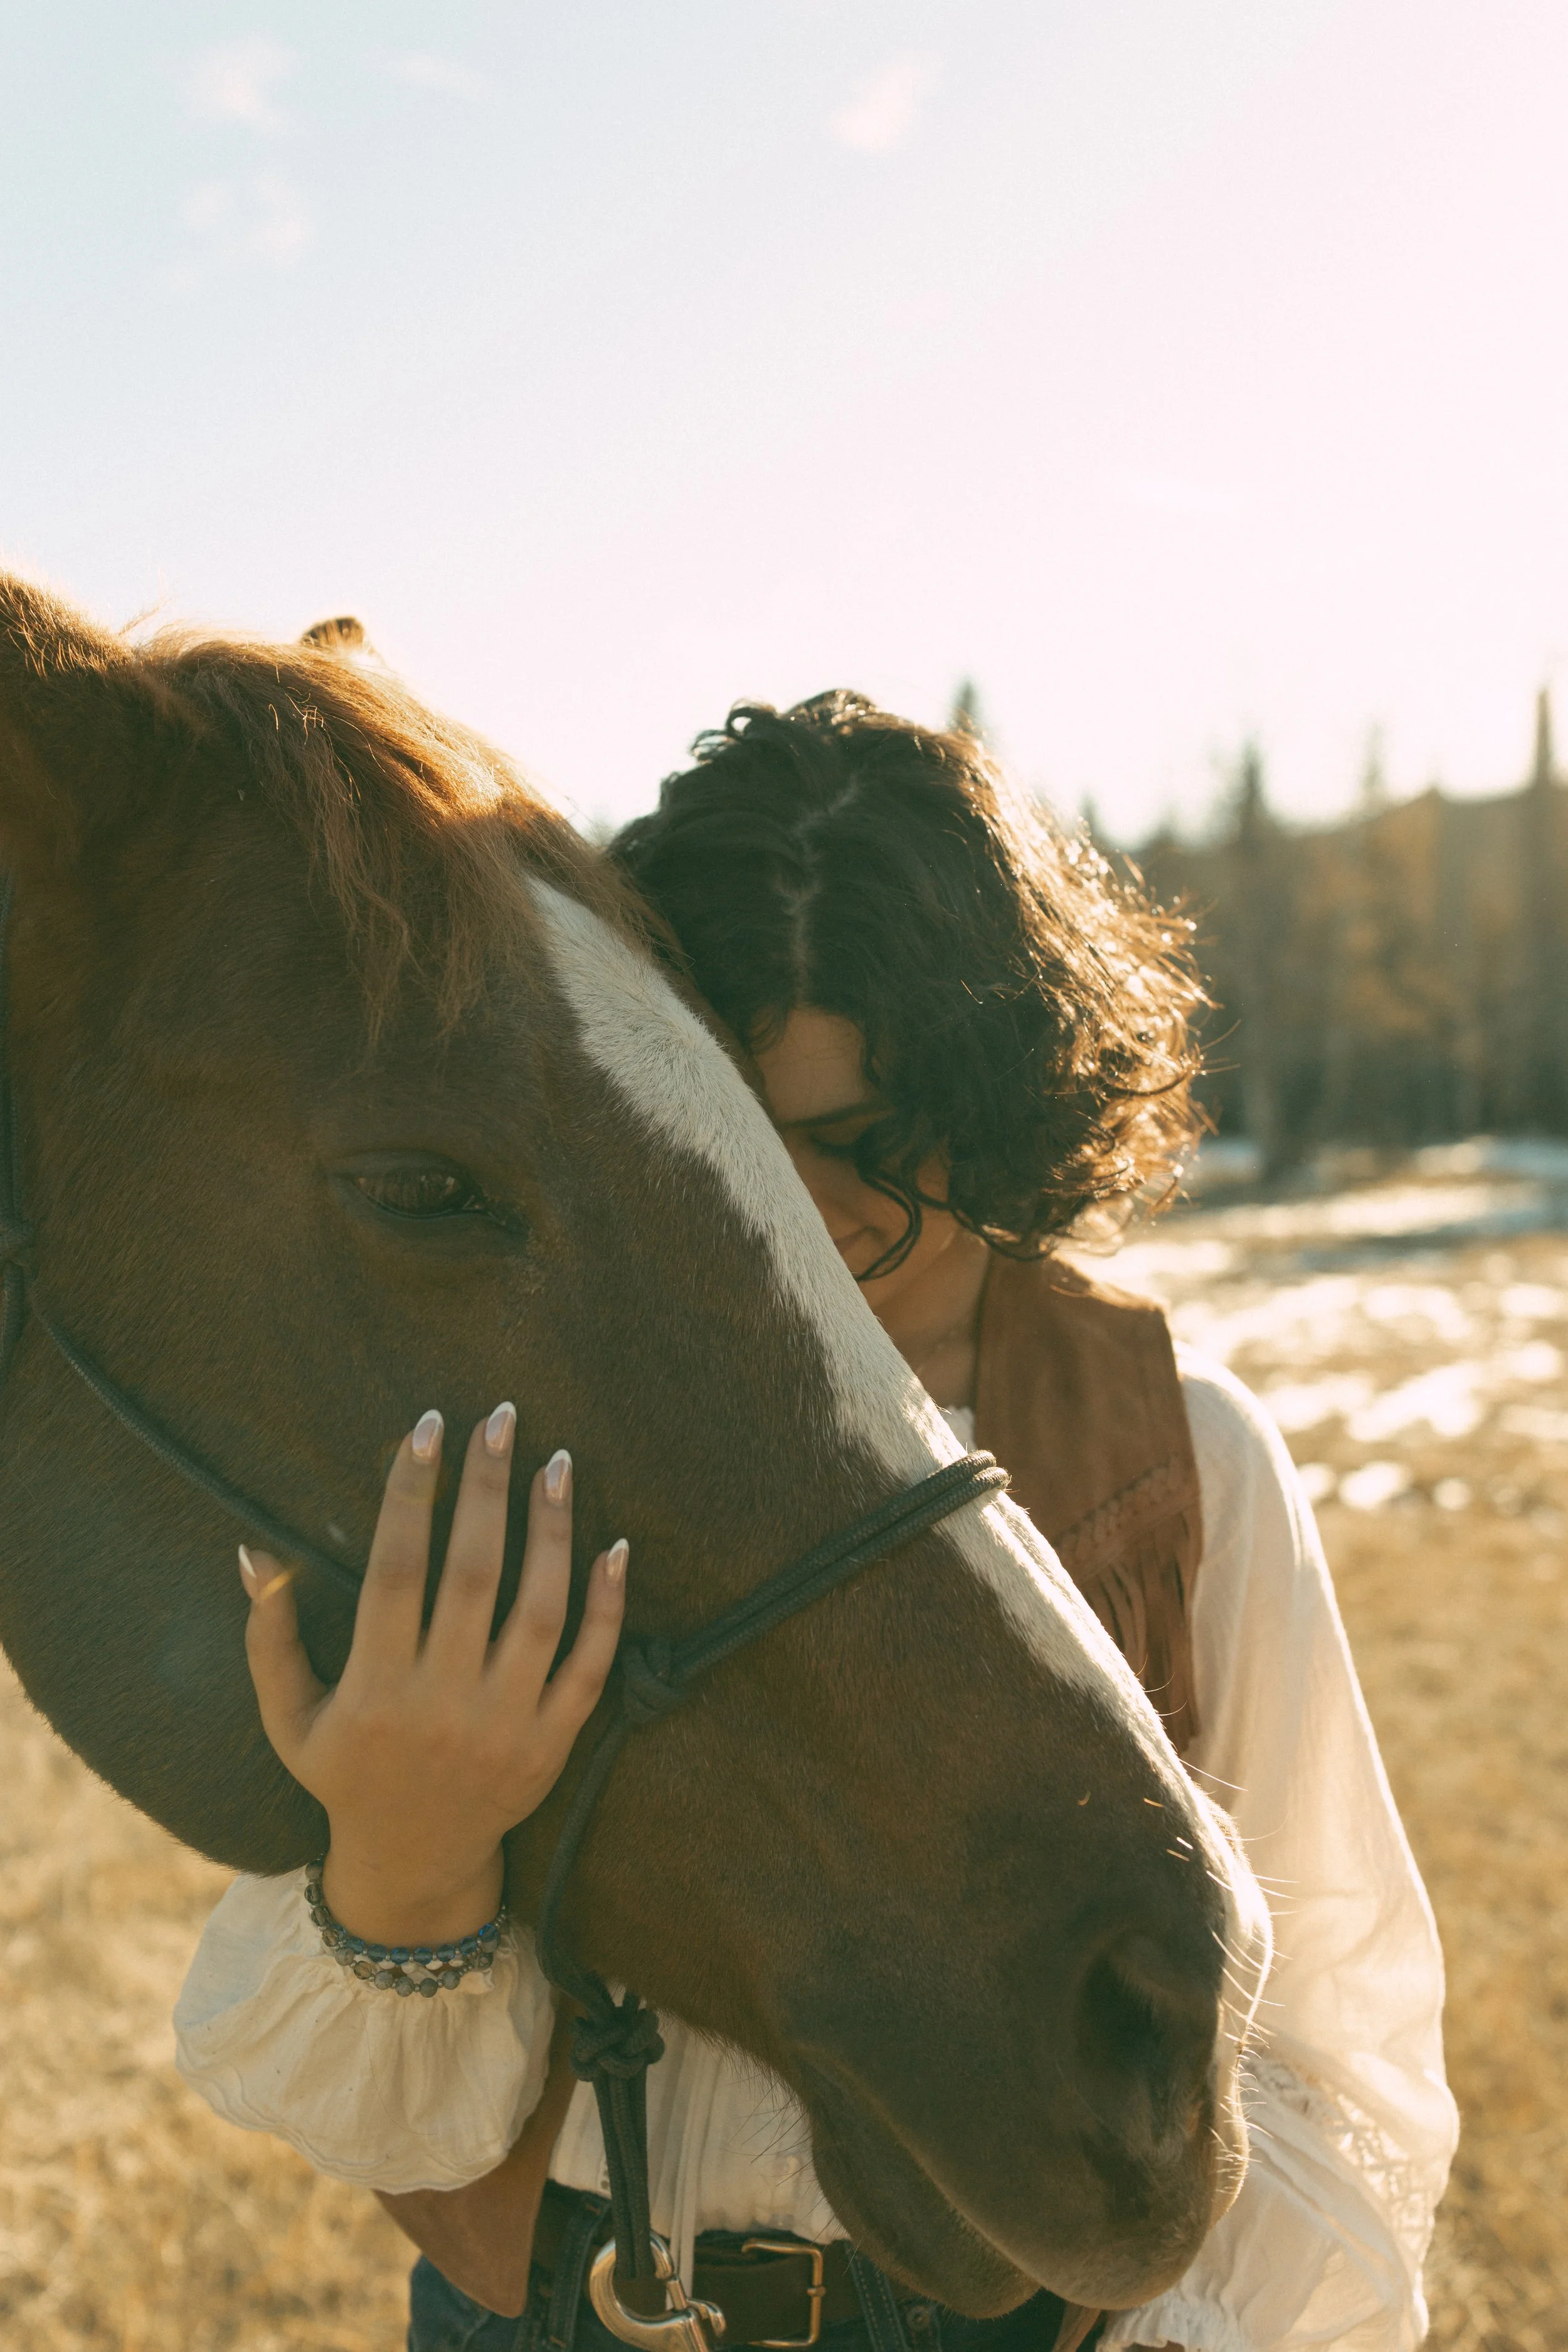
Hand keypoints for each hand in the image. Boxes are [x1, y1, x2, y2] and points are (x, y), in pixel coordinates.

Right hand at [240, 1403, 626, 1945]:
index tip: (425, 1427)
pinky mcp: (553, 1743)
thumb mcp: (289, 1717)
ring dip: (552, 1530)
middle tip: (500, 1416)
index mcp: (375, 1690)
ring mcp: (505, 1724)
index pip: (396, 1570)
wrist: (414, 1865)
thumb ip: (268, 1638)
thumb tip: (254, 1552)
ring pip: (540, 1611)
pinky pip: (591, 1665)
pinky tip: (617, 1545)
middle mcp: (442, 1704)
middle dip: (486, 1488)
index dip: (410, 1495)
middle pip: (472, 1576)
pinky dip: (609, 1605)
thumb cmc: (345, 1773)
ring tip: (557, 1461)